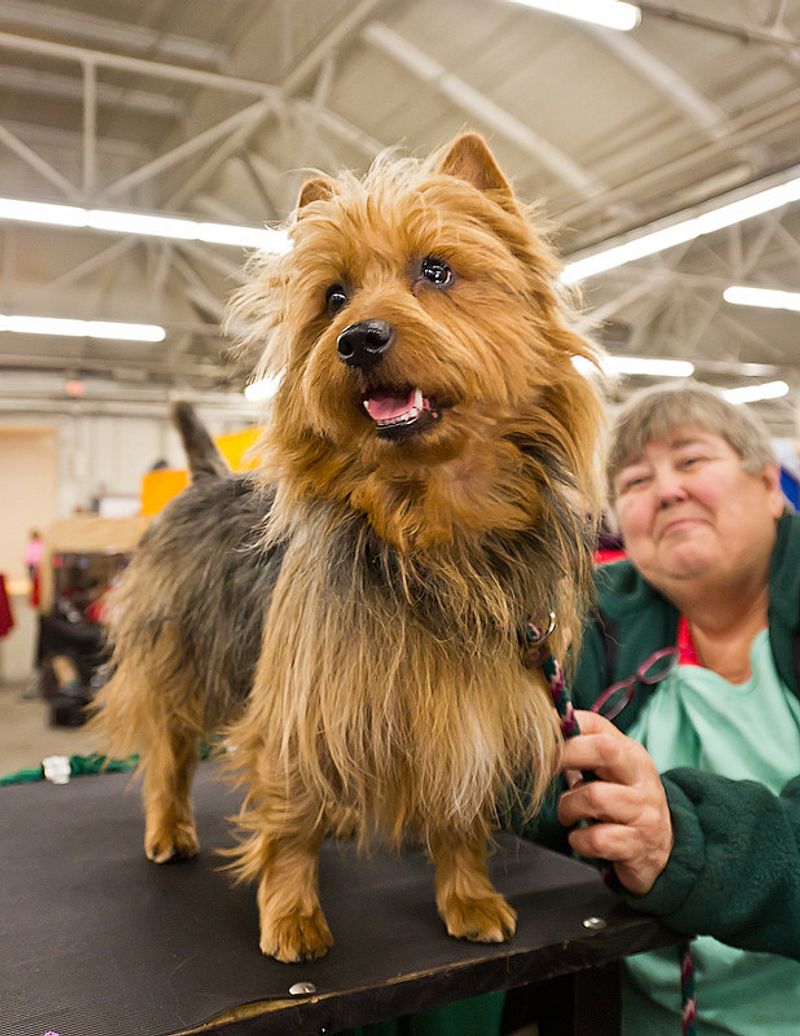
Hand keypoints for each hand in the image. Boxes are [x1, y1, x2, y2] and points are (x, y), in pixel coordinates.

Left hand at [557, 710, 673, 895]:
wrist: (663, 846)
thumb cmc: (625, 799)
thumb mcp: (614, 768)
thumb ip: (587, 745)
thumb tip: (548, 722)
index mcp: (631, 753)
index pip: (598, 725)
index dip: (565, 728)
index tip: (542, 739)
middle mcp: (641, 778)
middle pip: (604, 750)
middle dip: (566, 755)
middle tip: (548, 770)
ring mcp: (642, 811)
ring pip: (595, 797)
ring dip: (568, 807)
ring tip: (568, 814)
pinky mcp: (636, 844)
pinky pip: (597, 839)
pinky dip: (579, 839)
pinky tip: (581, 837)